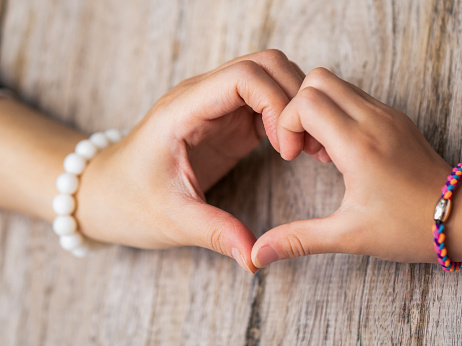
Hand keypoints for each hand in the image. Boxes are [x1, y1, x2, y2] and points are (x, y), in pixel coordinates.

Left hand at [75, 50, 304, 272]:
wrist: (106, 193)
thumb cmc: (128, 201)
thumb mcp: (171, 219)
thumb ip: (216, 233)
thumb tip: (255, 259)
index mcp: (183, 110)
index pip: (244, 76)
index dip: (276, 103)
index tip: (285, 149)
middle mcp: (201, 97)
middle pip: (265, 64)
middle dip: (295, 98)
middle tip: (302, 146)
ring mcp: (215, 107)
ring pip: (269, 78)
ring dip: (294, 106)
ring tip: (302, 149)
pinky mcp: (225, 122)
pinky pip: (265, 103)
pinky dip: (286, 118)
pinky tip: (292, 149)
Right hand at [251, 68, 461, 268]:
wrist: (459, 217)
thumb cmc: (408, 226)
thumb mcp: (349, 235)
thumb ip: (298, 240)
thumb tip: (260, 255)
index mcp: (358, 145)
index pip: (305, 101)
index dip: (286, 124)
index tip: (292, 155)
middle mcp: (373, 119)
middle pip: (317, 79)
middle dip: (298, 108)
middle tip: (303, 146)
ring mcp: (386, 113)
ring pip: (336, 83)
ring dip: (318, 109)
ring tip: (322, 150)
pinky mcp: (394, 116)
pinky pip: (354, 96)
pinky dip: (336, 112)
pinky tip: (341, 148)